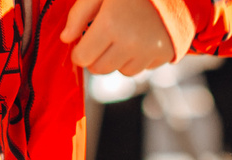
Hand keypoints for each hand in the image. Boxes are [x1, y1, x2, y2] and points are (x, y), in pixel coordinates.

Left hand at [62, 0, 189, 73]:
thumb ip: (78, 15)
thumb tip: (66, 39)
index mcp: (109, 25)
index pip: (83, 57)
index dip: (78, 53)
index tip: (81, 45)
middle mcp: (130, 44)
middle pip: (101, 69)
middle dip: (95, 58)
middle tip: (99, 42)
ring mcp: (150, 52)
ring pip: (123, 72)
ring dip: (118, 60)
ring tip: (122, 39)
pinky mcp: (165, 55)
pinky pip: (144, 68)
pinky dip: (138, 59)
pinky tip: (140, 40)